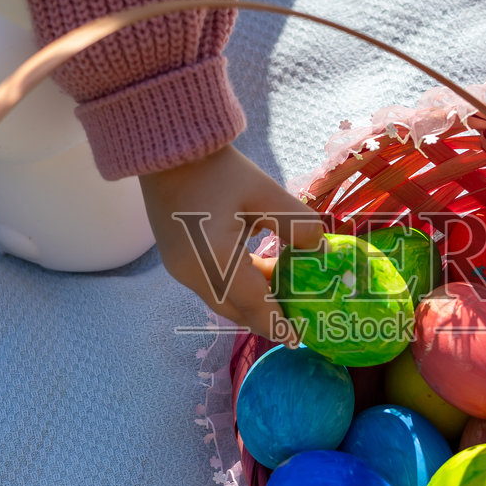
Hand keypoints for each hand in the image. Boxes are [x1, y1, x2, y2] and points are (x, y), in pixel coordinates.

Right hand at [137, 145, 324, 338]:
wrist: (166, 147)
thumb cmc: (216, 168)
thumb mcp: (265, 192)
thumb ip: (297, 225)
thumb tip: (320, 250)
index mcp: (215, 260)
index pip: (255, 304)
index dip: (278, 324)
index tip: (298, 338)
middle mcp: (192, 273)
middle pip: (234, 310)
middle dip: (265, 315)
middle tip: (296, 314)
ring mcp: (178, 268)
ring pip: (221, 299)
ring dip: (250, 298)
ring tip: (282, 286)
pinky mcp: (175, 259)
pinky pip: (210, 284)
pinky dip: (235, 285)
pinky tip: (258, 267)